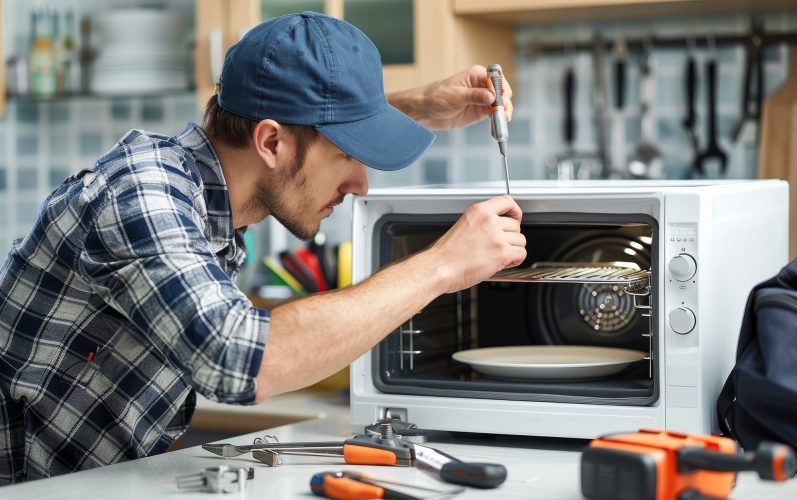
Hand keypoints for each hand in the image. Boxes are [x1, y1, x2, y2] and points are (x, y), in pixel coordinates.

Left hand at [388, 65, 513, 129]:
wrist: (426, 111)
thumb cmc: (436, 97)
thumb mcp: (455, 96)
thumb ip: (474, 96)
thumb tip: (491, 96)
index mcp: (476, 75)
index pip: (496, 78)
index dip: (501, 88)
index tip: (501, 99)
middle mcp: (482, 85)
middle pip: (501, 91)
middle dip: (505, 101)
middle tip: (504, 112)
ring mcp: (482, 99)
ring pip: (500, 104)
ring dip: (504, 111)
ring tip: (504, 120)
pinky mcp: (480, 111)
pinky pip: (494, 114)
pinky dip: (498, 119)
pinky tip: (499, 124)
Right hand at [427, 195, 525, 293]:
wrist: (439, 268)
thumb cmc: (445, 254)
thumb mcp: (463, 226)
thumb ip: (482, 223)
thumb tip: (497, 229)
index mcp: (478, 211)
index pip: (507, 201)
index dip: (514, 211)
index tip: (515, 218)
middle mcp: (489, 221)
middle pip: (516, 225)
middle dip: (510, 237)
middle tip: (499, 246)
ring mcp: (496, 237)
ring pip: (520, 241)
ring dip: (513, 250)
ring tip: (499, 256)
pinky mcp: (502, 253)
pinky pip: (521, 254)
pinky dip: (516, 260)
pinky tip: (505, 263)